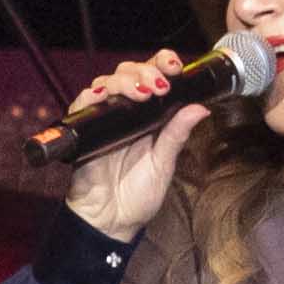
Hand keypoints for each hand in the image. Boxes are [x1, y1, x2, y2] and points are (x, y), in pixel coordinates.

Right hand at [56, 53, 210, 238]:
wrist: (112, 220)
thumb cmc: (138, 193)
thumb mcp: (164, 163)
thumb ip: (177, 134)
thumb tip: (201, 108)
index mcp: (147, 115)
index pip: (152, 75)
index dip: (162, 63)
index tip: (175, 66)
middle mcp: (125, 111)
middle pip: (129, 72)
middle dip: (145, 70)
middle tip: (159, 84)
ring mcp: (103, 119)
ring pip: (108, 82)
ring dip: (124, 81)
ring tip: (141, 92)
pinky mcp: (84, 130)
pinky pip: (82, 105)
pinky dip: (91, 96)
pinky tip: (104, 95)